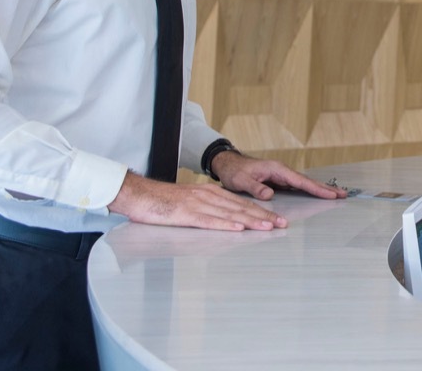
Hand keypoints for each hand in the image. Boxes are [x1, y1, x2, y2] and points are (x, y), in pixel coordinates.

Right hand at [108, 171, 288, 230]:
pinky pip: (208, 221)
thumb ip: (207, 209)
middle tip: (282, 225)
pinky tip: (238, 230)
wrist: (139, 194)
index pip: (240, 204)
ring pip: (229, 214)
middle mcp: (207, 196)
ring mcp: (197, 204)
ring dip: (251, 222)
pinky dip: (225, 225)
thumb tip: (226, 221)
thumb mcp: (190, 201)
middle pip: (240, 208)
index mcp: (209, 193)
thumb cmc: (162, 202)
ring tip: (268, 228)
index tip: (277, 220)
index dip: (260, 212)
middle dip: (263, 217)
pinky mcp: (185, 214)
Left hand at [212, 152, 348, 201]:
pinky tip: (317, 194)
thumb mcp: (242, 181)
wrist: (228, 164)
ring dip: (320, 189)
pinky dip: (310, 189)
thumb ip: (256, 187)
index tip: (331, 194)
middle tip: (343, 194)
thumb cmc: (234, 172)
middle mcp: (282, 171)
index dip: (316, 188)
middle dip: (325, 188)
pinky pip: (298, 186)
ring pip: (305, 183)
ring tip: (336, 195)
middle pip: (308, 181)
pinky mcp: (279, 180)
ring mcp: (282, 175)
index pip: (300, 181)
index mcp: (277, 169)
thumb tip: (270, 195)